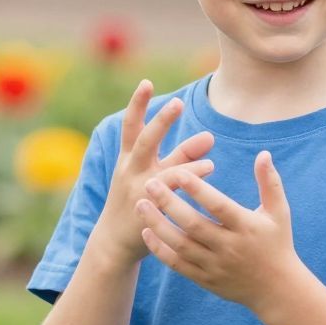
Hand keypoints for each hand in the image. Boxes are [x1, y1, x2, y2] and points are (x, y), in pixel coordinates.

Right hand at [95, 80, 214, 268]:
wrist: (115, 242)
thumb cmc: (138, 201)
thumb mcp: (154, 174)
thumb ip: (182, 156)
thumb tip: (209, 137)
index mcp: (128, 158)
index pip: (131, 126)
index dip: (138, 103)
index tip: (146, 82)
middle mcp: (130, 171)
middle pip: (144, 141)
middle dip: (160, 122)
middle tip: (178, 104)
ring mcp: (138, 192)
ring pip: (162, 171)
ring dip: (187, 160)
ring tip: (209, 146)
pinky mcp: (148, 212)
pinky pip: (171, 196)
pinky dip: (189, 182)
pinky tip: (208, 171)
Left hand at [137, 150, 303, 315]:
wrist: (277, 290)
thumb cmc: (277, 244)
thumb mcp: (279, 213)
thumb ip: (270, 183)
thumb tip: (263, 154)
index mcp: (246, 227)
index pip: (218, 206)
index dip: (198, 190)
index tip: (178, 173)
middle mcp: (229, 247)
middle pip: (193, 224)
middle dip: (169, 203)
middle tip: (149, 183)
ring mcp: (215, 266)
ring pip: (180, 245)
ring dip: (157, 224)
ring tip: (140, 205)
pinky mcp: (205, 279)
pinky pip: (177, 264)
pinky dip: (160, 249)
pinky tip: (146, 232)